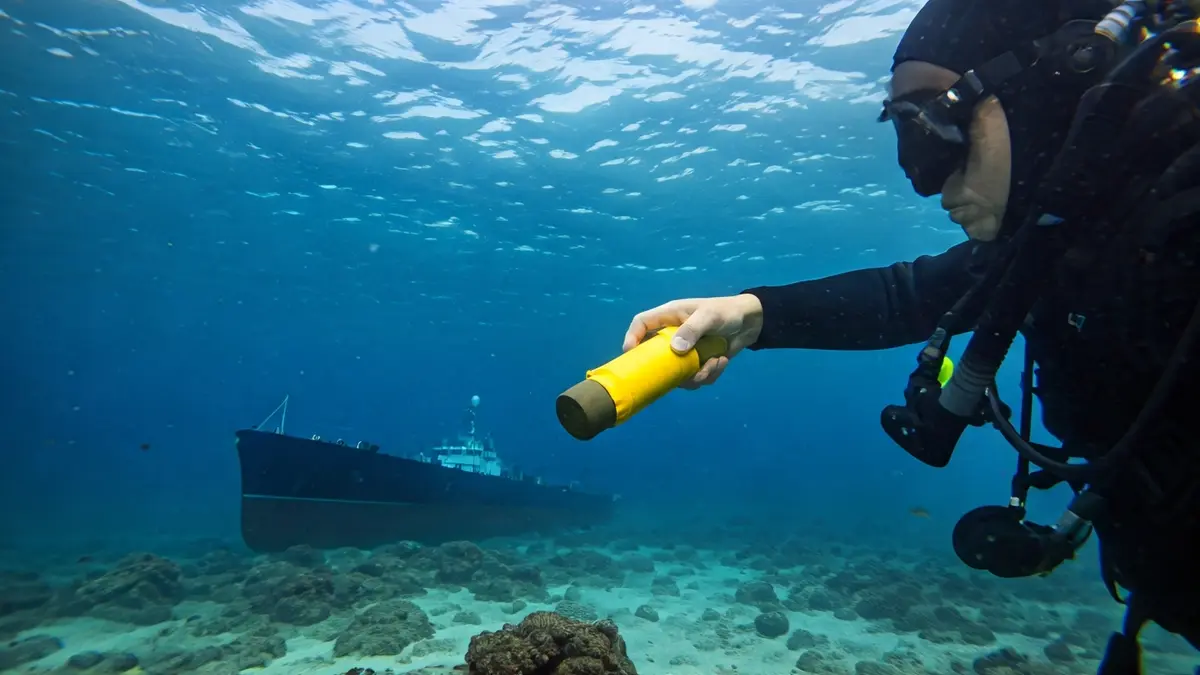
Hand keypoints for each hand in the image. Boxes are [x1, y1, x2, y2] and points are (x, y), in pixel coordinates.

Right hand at [622, 294, 763, 388]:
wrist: (750, 323)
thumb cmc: (725, 312)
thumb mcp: (709, 316)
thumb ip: (692, 330)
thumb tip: (675, 350)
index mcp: (669, 317)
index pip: (641, 324)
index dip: (632, 338)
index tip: (632, 355)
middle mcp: (673, 336)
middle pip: (654, 357)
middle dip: (668, 370)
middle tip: (680, 373)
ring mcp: (684, 352)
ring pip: (677, 374)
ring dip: (697, 374)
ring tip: (715, 362)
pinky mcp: (698, 364)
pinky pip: (695, 378)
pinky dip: (709, 374)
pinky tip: (721, 361)